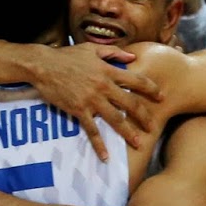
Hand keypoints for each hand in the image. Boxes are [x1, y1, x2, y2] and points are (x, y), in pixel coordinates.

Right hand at [29, 41, 163, 160]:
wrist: (44, 66)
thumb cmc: (67, 56)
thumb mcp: (92, 49)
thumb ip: (114, 53)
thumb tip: (132, 57)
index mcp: (108, 70)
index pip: (136, 80)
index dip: (151, 89)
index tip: (161, 96)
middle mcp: (103, 86)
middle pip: (130, 103)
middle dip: (144, 116)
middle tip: (153, 127)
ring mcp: (91, 100)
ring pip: (115, 119)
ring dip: (128, 133)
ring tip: (138, 144)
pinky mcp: (78, 110)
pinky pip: (92, 130)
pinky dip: (99, 145)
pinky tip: (106, 156)